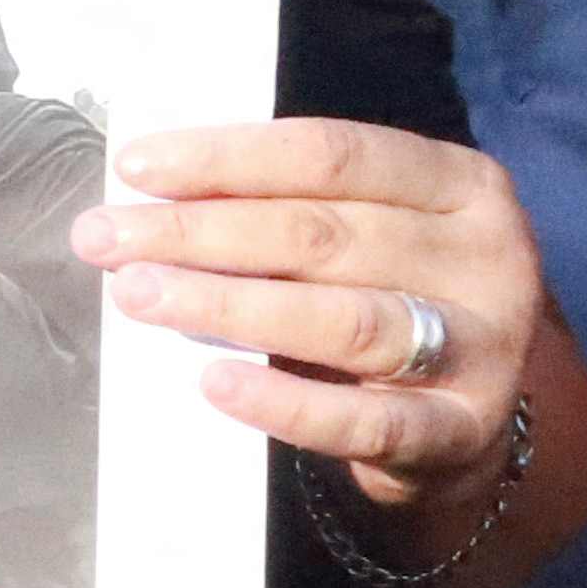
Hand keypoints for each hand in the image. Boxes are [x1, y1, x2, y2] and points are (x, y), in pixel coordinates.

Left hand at [81, 118, 553, 529]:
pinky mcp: (459, 432)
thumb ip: (279, 208)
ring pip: (343, 321)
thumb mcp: (356, 236)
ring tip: (135, 294)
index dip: (227, 158)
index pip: (332, 155)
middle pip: (323, 235)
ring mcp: (482, 350)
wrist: (458, 420)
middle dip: (199, 233)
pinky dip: (284, 403)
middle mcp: (484, 260)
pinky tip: (213, 383)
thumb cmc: (380, 298)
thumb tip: (147, 197)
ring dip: (226, 305)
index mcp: (458, 186)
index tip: (134, 167)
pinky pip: (365, 421)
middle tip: (101, 238)